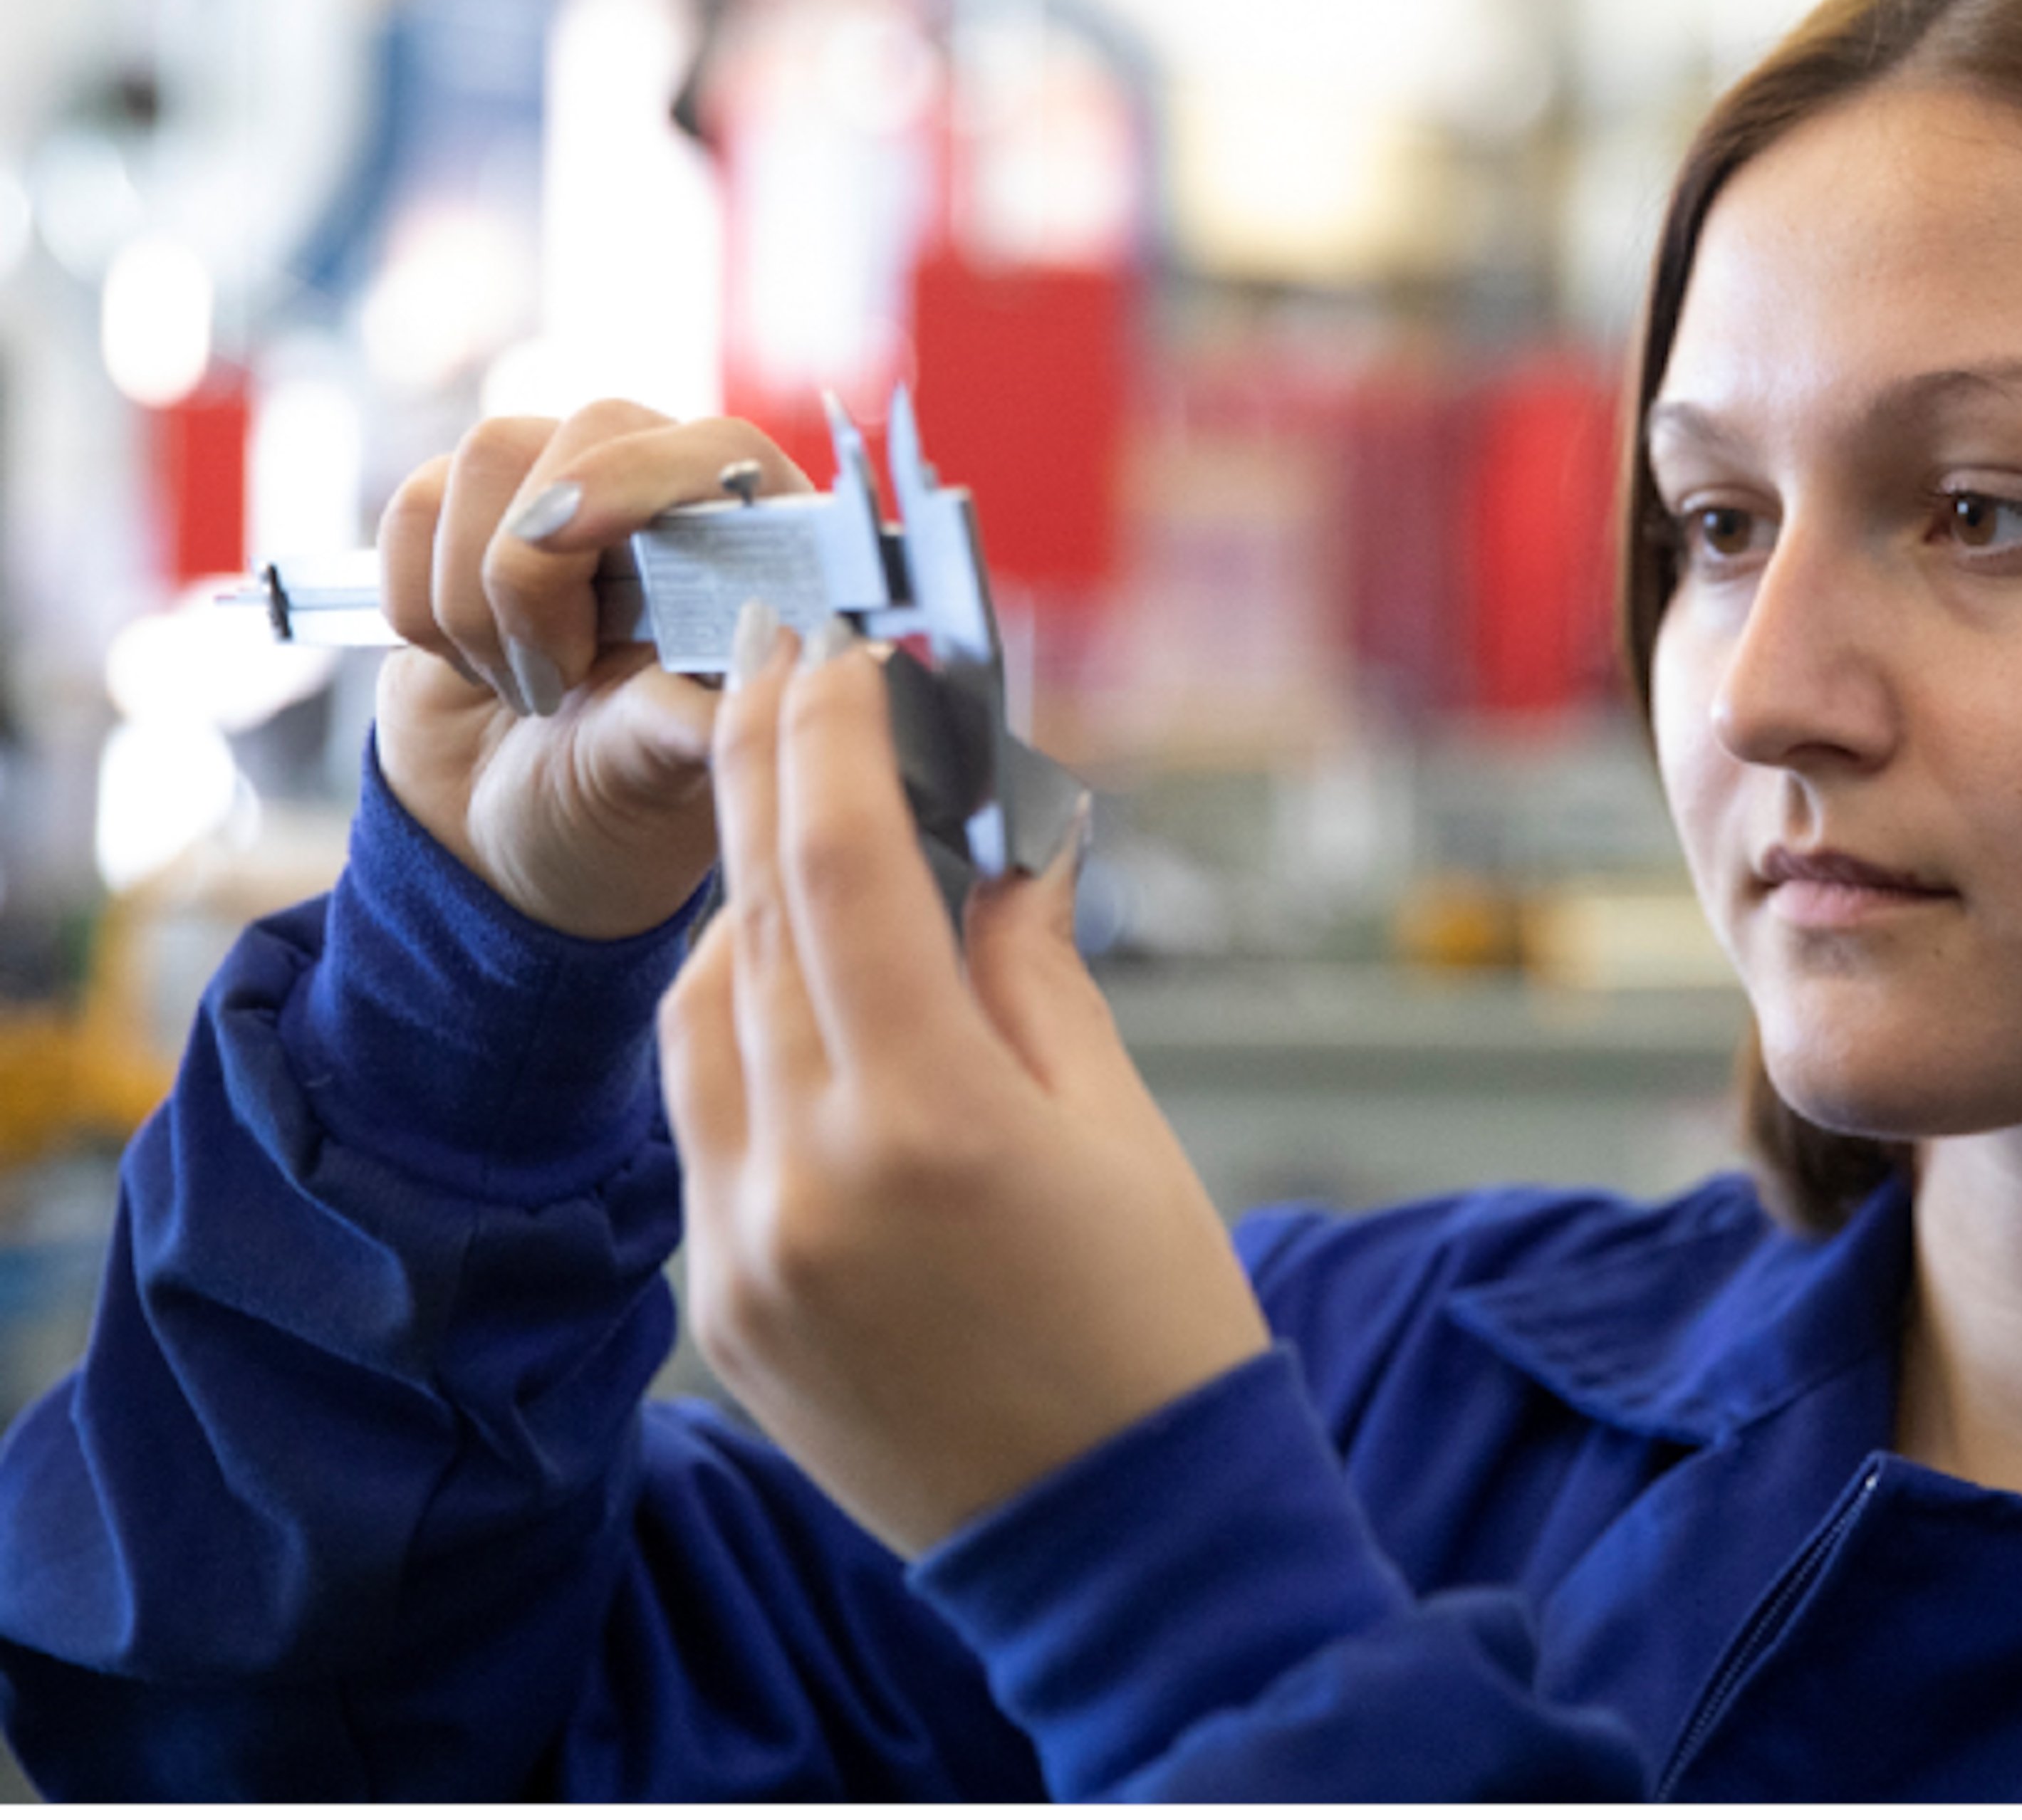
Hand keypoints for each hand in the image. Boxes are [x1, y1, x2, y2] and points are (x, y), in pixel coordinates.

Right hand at [373, 403, 813, 939]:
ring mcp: (571, 488)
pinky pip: (415, 503)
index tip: (566, 542)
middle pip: (592, 430)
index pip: (720, 450)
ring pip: (489, 456)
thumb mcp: (661, 779)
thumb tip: (750, 669)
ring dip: (477, 599)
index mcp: (763, 551)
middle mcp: (676, 494)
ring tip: (526, 687)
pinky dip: (416, 599)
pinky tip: (471, 661)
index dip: (639, 478)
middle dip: (537, 570)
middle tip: (555, 685)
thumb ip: (692, 719)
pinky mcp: (470, 510)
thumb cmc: (615, 802)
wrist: (507, 829)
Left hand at [657, 610, 1271, 1557]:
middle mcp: (807, 1180)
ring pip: (701, 1011)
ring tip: (802, 832)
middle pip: (756, 920)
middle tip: (789, 673)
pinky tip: (789, 984)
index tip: (836, 650)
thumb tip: (992, 841)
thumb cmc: (1158, 1325)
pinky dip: (732, 1024)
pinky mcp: (722, 1305)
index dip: (830, 735)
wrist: (1117, 1539)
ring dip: (743, 902)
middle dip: (771, 779)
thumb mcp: (1119, 1126)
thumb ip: (1029, 968)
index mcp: (932, 1123)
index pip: (841, 868)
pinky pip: (695, 1118)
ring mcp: (745, 1251)